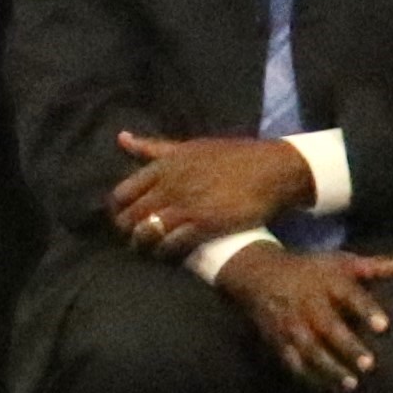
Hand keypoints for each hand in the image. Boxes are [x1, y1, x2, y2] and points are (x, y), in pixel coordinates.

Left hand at [108, 133, 315, 255]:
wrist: (273, 170)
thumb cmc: (233, 156)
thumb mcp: (191, 146)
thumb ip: (154, 147)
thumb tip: (122, 138)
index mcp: (164, 166)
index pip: (121, 194)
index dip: (119, 210)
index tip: (127, 217)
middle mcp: (170, 186)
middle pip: (130, 217)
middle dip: (128, 231)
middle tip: (138, 237)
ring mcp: (187, 206)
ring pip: (147, 233)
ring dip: (145, 244)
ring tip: (152, 248)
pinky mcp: (205, 224)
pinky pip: (172, 244)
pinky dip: (166, 252)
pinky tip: (171, 253)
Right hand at [219, 242, 392, 392]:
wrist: (259, 275)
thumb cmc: (313, 270)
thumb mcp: (343, 262)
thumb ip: (378, 267)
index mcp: (330, 284)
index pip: (350, 295)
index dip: (366, 310)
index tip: (384, 326)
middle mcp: (309, 305)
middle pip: (329, 327)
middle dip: (348, 347)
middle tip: (369, 365)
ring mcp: (292, 326)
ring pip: (310, 350)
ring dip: (329, 369)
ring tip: (351, 385)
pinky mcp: (279, 342)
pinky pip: (293, 363)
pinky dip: (308, 378)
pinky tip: (326, 392)